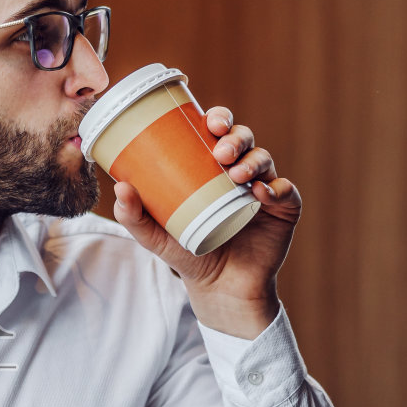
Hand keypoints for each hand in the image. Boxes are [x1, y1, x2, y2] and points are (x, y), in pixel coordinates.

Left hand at [109, 105, 298, 338]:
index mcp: (210, 167)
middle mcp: (239, 172)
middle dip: (235, 137)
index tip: (210, 123)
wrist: (218, 287)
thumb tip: (120, 187)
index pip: (218, 132)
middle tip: (221, 152)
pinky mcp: (283, 209)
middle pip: (243, 139)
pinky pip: (286, 191)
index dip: (219, 119)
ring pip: (263, 160)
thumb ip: (134, 216)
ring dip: (252, 161)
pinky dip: (277, 188)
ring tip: (236, 175)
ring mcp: (263, 189)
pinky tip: (262, 193)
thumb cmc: (187, 252)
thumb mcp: (155, 236)